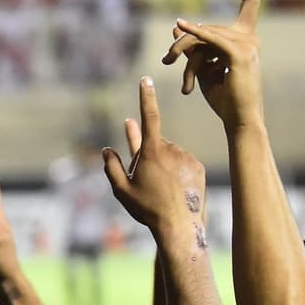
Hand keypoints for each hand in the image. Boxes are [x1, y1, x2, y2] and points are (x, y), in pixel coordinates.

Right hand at [103, 78, 206, 239]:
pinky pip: (183, 162)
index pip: (149, 117)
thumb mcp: (121, 190)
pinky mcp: (197, 166)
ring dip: (162, 164)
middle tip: (143, 181)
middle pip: (154, 144)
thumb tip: (106, 150)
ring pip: (170, 154)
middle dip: (146, 156)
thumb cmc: (147, 208)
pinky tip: (174, 189)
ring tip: (161, 189)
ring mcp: (186, 157)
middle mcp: (171, 149)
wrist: (180, 224)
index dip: (146, 98)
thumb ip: (111, 167)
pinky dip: (177, 171)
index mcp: (151, 152)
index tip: (146, 79)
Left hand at [162, 0, 267, 129]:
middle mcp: (250, 37)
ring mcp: (247, 44)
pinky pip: (209, 40)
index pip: (251, 4)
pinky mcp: (238, 54)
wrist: (237, 118)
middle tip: (166, 60)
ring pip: (203, 40)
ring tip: (187, 86)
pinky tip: (179, 26)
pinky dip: (193, 34)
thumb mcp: (204, 68)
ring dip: (187, 63)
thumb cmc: (223, 97)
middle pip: (206, 29)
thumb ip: (195, 48)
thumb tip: (179, 28)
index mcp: (246, 37)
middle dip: (183, 45)